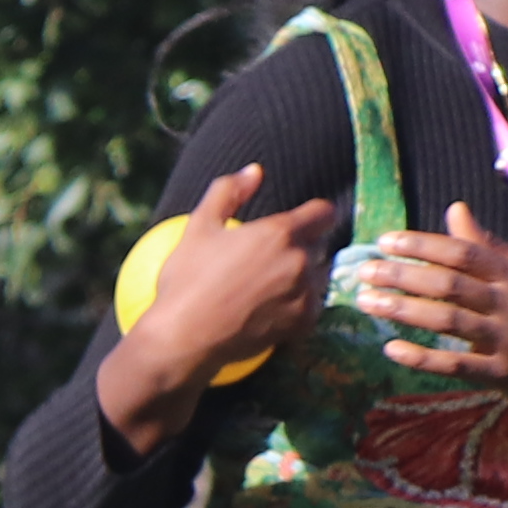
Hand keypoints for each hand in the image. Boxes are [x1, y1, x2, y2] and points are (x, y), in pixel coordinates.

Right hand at [106, 163, 339, 439]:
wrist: (184, 338)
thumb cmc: (188, 279)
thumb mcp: (199, 227)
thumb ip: (228, 191)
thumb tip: (255, 170)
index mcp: (280, 231)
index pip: (323, 212)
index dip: (313, 215)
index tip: (299, 224)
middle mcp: (300, 261)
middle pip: (319, 246)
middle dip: (301, 248)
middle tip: (268, 261)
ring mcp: (305, 294)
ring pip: (318, 277)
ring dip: (303, 278)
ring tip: (269, 288)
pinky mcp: (304, 324)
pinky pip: (313, 306)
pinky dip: (298, 306)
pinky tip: (271, 309)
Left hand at [367, 203, 507, 432]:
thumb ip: (489, 245)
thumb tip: (455, 208)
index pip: (463, 252)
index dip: (422, 244)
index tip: (385, 241)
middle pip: (449, 284)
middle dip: (402, 275)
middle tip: (363, 271)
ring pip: (447, 322)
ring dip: (401, 311)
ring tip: (366, 302)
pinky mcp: (502, 374)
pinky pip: (454, 364)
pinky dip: (421, 357)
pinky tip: (390, 348)